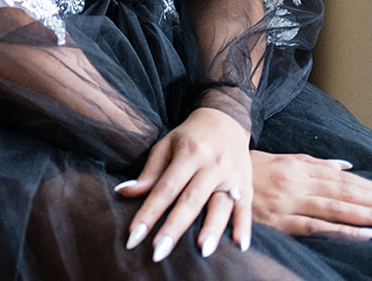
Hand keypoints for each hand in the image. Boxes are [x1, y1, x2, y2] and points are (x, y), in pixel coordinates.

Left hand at [117, 107, 252, 260]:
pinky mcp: (247, 183)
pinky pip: (246, 208)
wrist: (225, 119)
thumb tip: (123, 192)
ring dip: (212, 229)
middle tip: (159, 252)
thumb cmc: (189, 137)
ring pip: (221, 205)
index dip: (149, 212)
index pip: (165, 188)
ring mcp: (232, 175)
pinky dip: (244, 226)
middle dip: (174, 228)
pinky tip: (240, 245)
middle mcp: (211, 165)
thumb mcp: (166, 146)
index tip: (135, 235)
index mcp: (188, 154)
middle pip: (190, 200)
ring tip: (203, 251)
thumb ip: (149, 172)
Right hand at [250, 151, 371, 239]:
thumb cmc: (247, 170)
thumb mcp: (282, 160)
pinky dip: (344, 230)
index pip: (349, 181)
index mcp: (301, 168)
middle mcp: (299, 183)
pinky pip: (317, 227)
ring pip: (339, 209)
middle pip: (350, 194)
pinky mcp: (279, 221)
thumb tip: (347, 167)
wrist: (208, 177)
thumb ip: (315, 163)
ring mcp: (290, 202)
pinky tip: (368, 233)